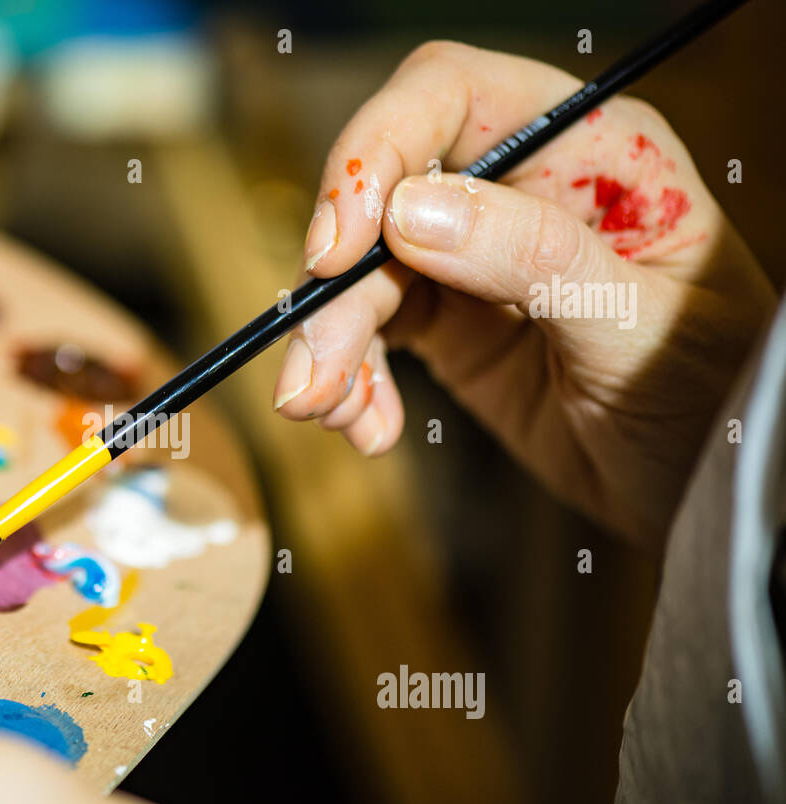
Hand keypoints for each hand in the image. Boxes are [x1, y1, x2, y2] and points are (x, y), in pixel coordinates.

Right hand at [273, 41, 776, 547]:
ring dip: (330, 341)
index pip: (449, 98)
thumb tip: (408, 213)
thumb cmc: (707, 393)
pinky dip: (351, 378)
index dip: (375, 152)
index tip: (338, 246)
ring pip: (363, 271)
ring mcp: (475, 258)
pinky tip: (369, 427)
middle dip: (337, 284)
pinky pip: (369, 331)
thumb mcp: (633, 323)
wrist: (703, 489)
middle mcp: (518, 190)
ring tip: (327, 411)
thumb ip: (529, 256)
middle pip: (384, 194)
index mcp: (584, 150)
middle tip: (313, 367)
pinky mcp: (448, 322)